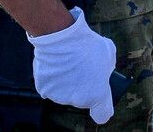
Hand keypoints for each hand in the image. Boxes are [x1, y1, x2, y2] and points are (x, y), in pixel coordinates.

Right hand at [28, 8, 117, 123]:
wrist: (60, 37)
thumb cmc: (86, 44)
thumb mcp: (108, 53)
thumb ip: (107, 68)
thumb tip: (102, 72)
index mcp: (96, 95)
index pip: (102, 114)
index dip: (102, 107)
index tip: (100, 98)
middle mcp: (77, 101)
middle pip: (82, 99)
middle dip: (84, 87)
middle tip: (83, 68)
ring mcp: (59, 97)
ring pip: (66, 93)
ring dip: (68, 83)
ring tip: (69, 63)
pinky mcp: (44, 90)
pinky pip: (52, 87)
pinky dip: (54, 78)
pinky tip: (57, 65)